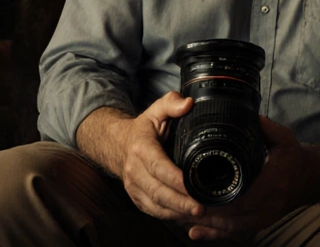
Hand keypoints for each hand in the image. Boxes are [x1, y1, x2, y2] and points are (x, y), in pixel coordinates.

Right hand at [117, 91, 204, 222]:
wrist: (118, 145)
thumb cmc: (143, 129)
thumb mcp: (156, 110)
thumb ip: (171, 103)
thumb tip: (188, 103)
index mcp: (141, 148)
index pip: (158, 166)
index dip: (174, 178)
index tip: (191, 185)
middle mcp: (134, 170)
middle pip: (157, 191)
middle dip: (180, 202)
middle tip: (200, 208)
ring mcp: (133, 186)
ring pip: (154, 205)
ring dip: (176, 212)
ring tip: (197, 214)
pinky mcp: (136, 197)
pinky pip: (152, 211)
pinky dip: (169, 216)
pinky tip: (185, 216)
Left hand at [186, 117, 309, 241]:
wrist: (312, 178)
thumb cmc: (295, 157)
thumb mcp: (283, 138)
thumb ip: (265, 126)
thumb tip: (247, 115)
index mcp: (272, 183)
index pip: (238, 198)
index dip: (214, 199)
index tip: (192, 192)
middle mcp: (269, 204)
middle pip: (229, 216)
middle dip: (203, 212)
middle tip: (178, 204)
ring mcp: (266, 217)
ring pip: (230, 228)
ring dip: (205, 224)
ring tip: (181, 217)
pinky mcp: (262, 223)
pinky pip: (235, 232)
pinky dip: (215, 233)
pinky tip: (196, 231)